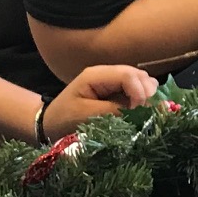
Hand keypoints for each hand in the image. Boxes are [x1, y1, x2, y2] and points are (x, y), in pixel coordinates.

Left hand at [42, 65, 158, 135]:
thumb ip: (114, 110)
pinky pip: (136, 91)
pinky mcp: (116, 91)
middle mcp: (107, 74)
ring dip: (145, 96)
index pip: (128, 75)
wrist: (51, 122)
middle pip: (138, 75)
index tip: (139, 111)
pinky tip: (137, 111)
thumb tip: (140, 110)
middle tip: (143, 113)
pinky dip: (141, 100)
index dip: (139, 92)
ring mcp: (113, 81)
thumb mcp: (86, 116)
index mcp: (96, 75)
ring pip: (141, 81)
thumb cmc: (64, 119)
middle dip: (146, 93)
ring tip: (140, 113)